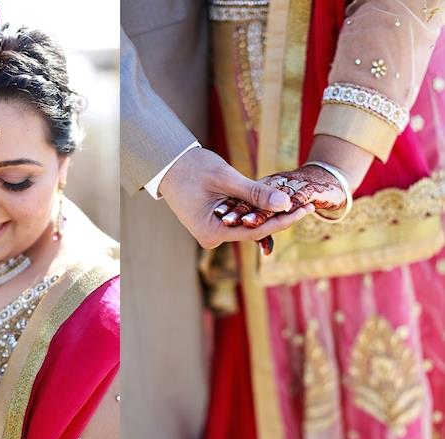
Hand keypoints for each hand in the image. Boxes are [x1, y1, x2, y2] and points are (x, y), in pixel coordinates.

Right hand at [158, 147, 313, 248]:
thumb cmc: (191, 168)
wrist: (167, 164)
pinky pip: (237, 219)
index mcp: (211, 232)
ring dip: (267, 213)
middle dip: (278, 217)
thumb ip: (254, 193)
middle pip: (252, 230)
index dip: (283, 221)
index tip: (306, 209)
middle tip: (306, 204)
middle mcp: (211, 238)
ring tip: (295, 201)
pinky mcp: (212, 224)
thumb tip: (285, 203)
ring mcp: (211, 232)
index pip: (256, 231)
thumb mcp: (225, 178)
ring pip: (246, 225)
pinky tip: (273, 200)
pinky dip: (253, 210)